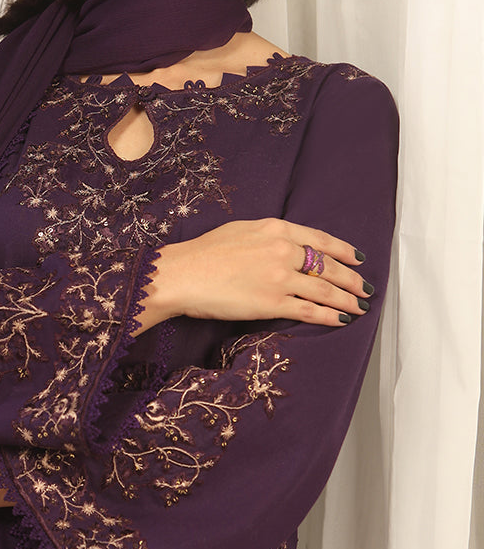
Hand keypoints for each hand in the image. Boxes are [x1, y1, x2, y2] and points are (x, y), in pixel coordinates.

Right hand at [137, 218, 372, 331]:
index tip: (357, 257)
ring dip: (347, 299)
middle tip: (365, 287)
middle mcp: (283, 251)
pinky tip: (342, 319)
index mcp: (275, 229)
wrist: (183, 274)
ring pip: (325, 289)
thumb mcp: (241, 229)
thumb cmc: (204, 252)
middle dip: (351, 278)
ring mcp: (280, 278)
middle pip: (328, 265)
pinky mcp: (272, 303)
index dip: (343, 250)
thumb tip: (285, 244)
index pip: (320, 239)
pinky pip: (310, 310)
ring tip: (360, 306)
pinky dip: (330, 316)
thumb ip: (268, 235)